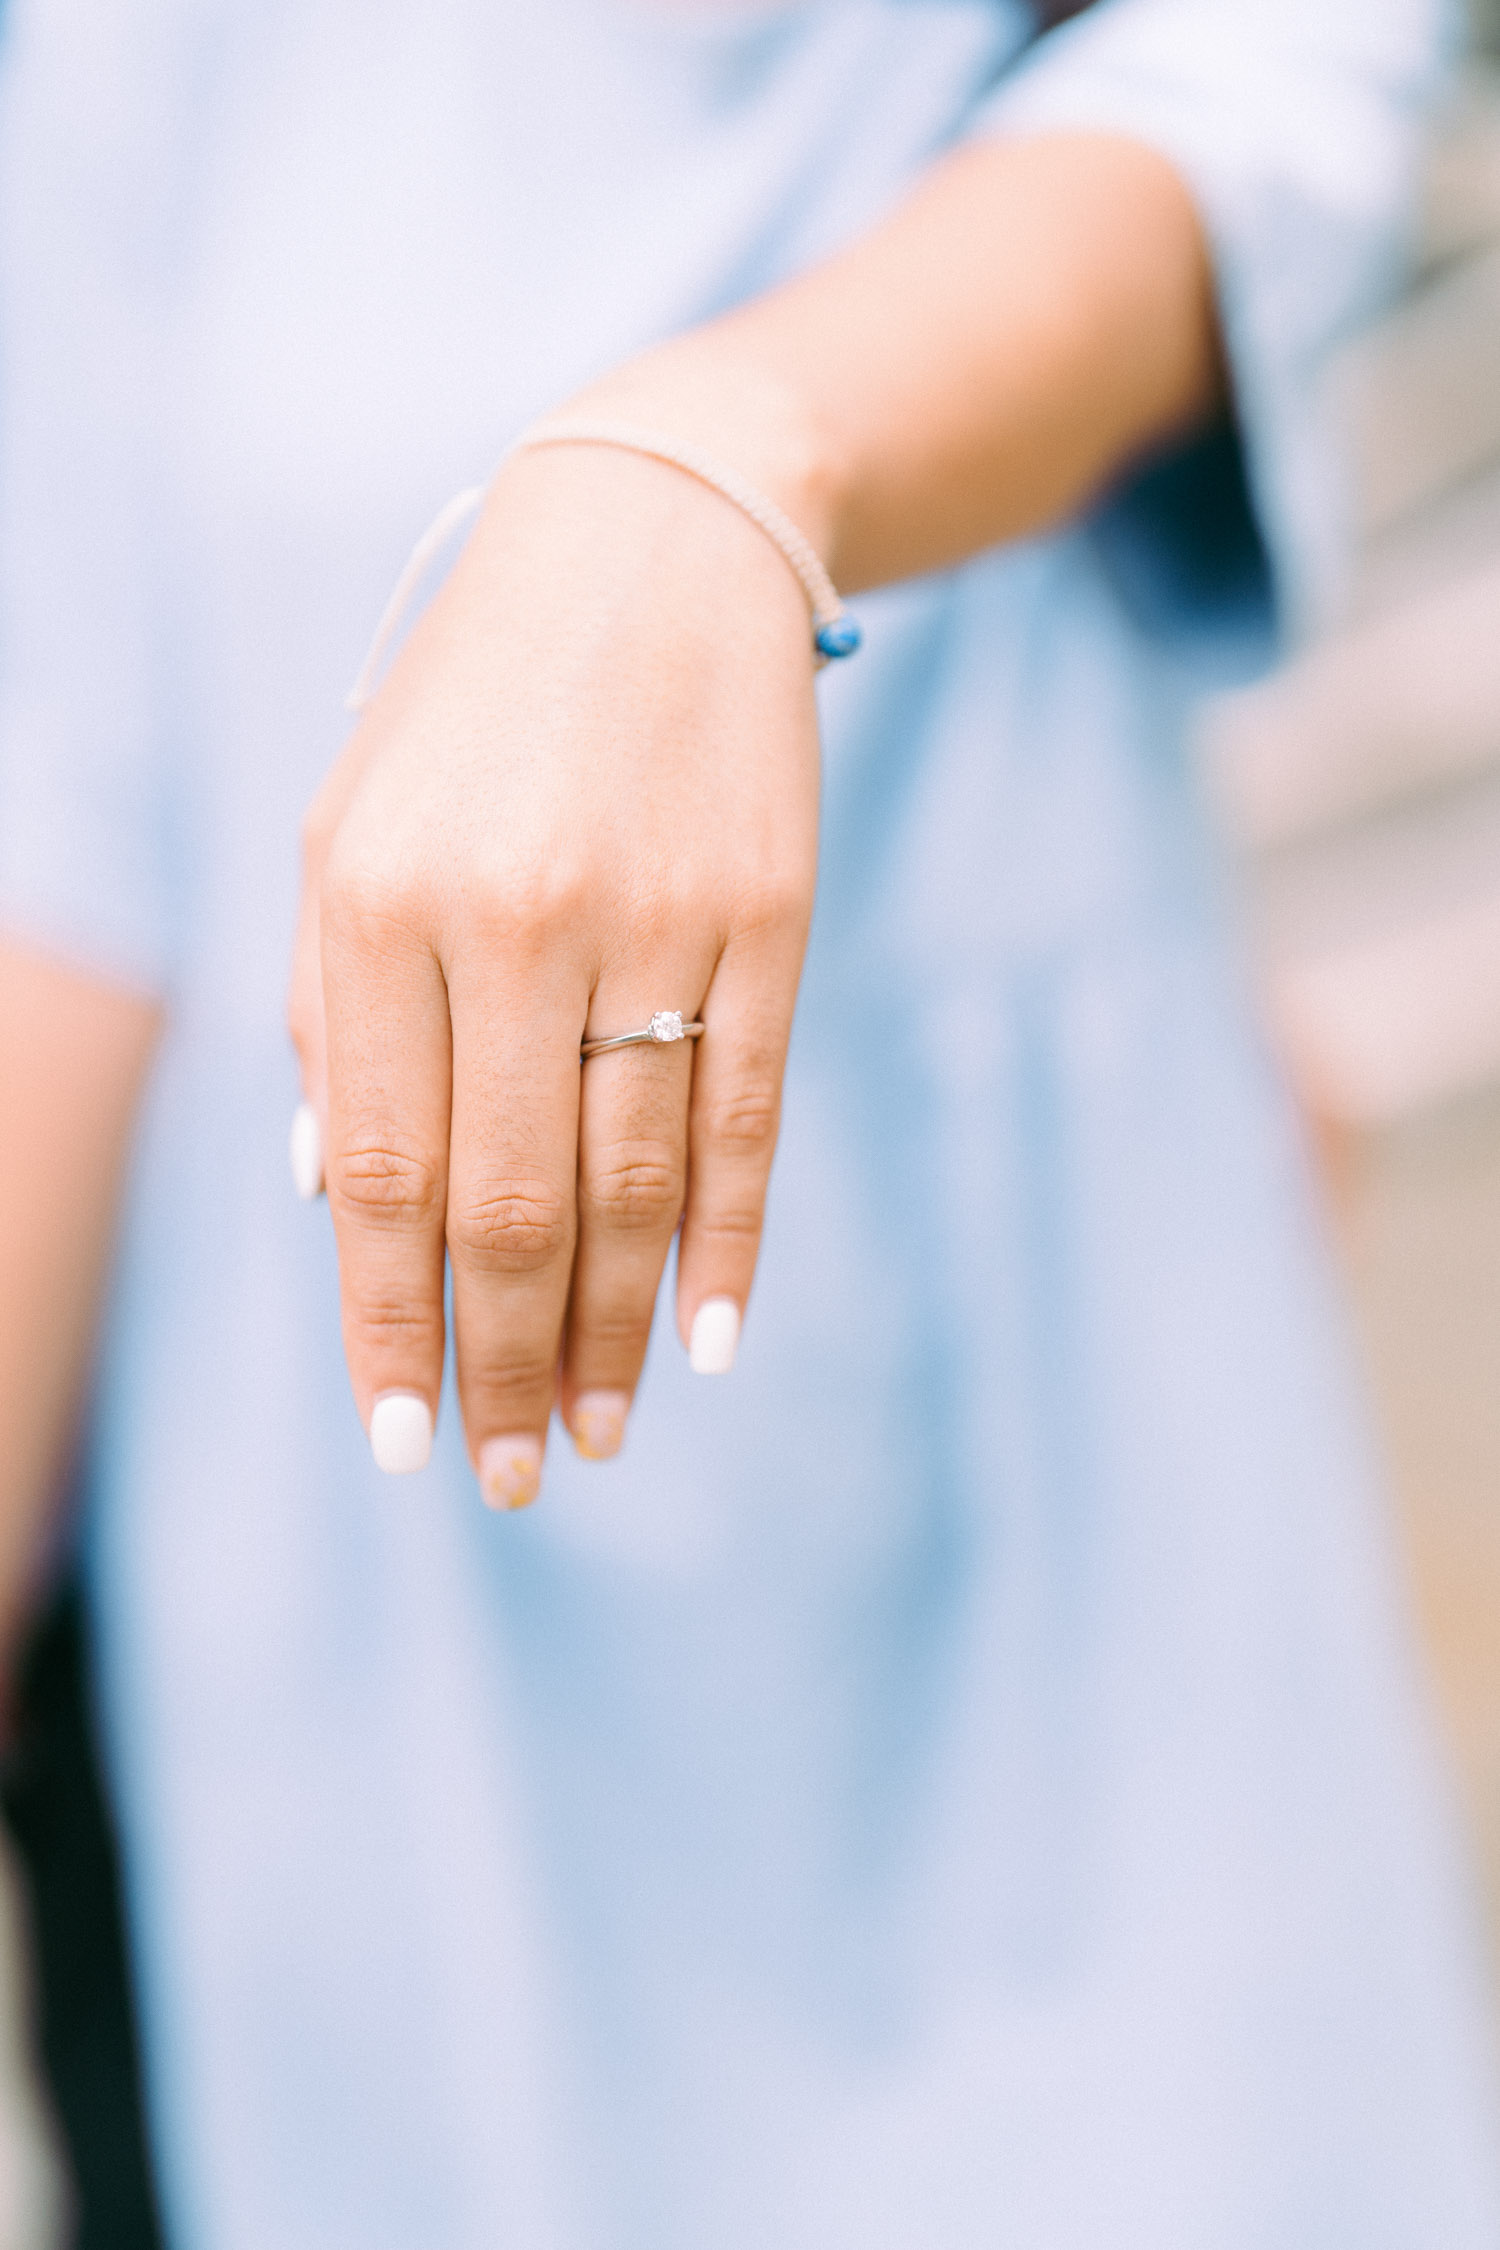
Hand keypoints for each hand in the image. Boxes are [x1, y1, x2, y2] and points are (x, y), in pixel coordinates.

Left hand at [287, 437, 819, 1505]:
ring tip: (595, 1435)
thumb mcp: (351, 829)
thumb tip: (342, 1206)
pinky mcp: (769, 915)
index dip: (389, 1322)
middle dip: (501, 1362)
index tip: (403, 1438)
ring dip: (610, 1330)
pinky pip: (747, 1115)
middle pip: (510, 1204)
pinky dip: (728, 1242)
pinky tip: (709, 1340)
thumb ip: (334, 1013)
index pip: (382, 1173)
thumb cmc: (474, 709)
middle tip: (507, 1476)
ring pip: (631, 1181)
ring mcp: (655, 918)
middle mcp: (511, 920)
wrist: (654, 543)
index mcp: (377, 903)